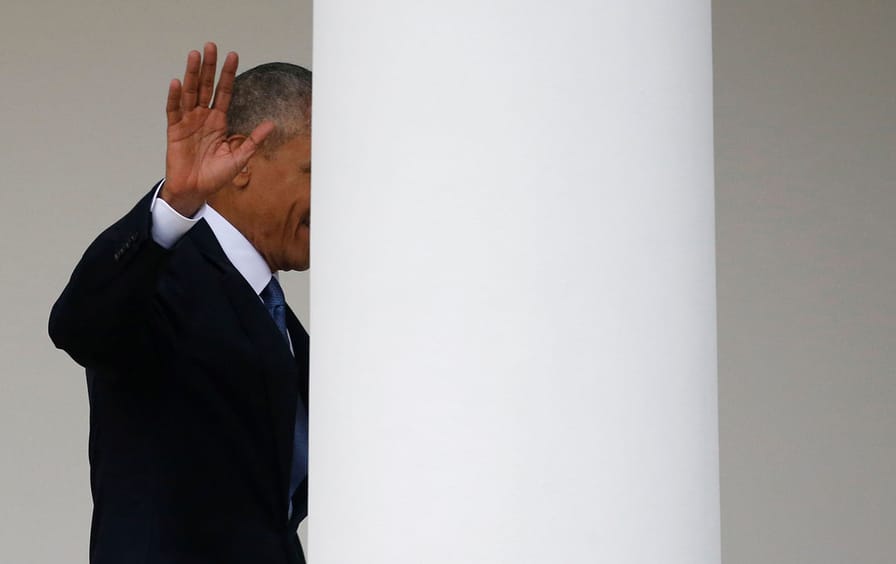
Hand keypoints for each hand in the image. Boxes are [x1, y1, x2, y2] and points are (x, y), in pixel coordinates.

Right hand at [161, 42, 274, 216]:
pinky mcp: (174, 130)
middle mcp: (203, 117)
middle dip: (208, 66)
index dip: (228, 74)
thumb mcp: (239, 158)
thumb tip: (272, 124)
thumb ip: (253, 140)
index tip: (233, 55)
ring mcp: (188, 122)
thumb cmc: (216, 176)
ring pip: (189, 93)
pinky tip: (177, 82)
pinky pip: (174, 111)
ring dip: (191, 74)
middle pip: (205, 86)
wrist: (195, 191)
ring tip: (194, 55)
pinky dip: (174, 97)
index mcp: (219, 121)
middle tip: (211, 46)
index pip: (224, 92)